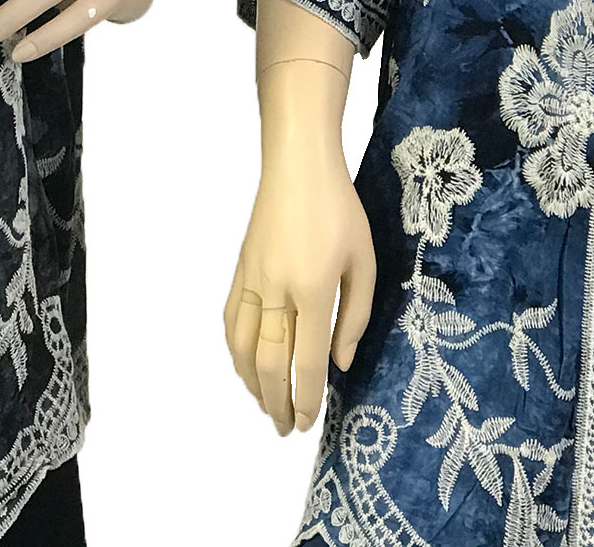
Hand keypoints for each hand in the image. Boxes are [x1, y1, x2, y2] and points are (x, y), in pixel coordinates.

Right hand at [224, 62, 375, 436]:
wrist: (298, 164)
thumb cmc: (340, 208)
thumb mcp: (364, 259)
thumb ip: (354, 315)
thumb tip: (340, 362)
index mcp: (312, 289)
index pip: (305, 361)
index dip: (306, 398)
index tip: (307, 423)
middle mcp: (276, 290)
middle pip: (267, 362)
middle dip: (275, 402)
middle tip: (285, 428)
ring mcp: (252, 279)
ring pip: (240, 346)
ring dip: (250, 383)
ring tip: (264, 405)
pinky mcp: (240, 268)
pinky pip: (229, 319)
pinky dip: (233, 350)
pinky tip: (243, 363)